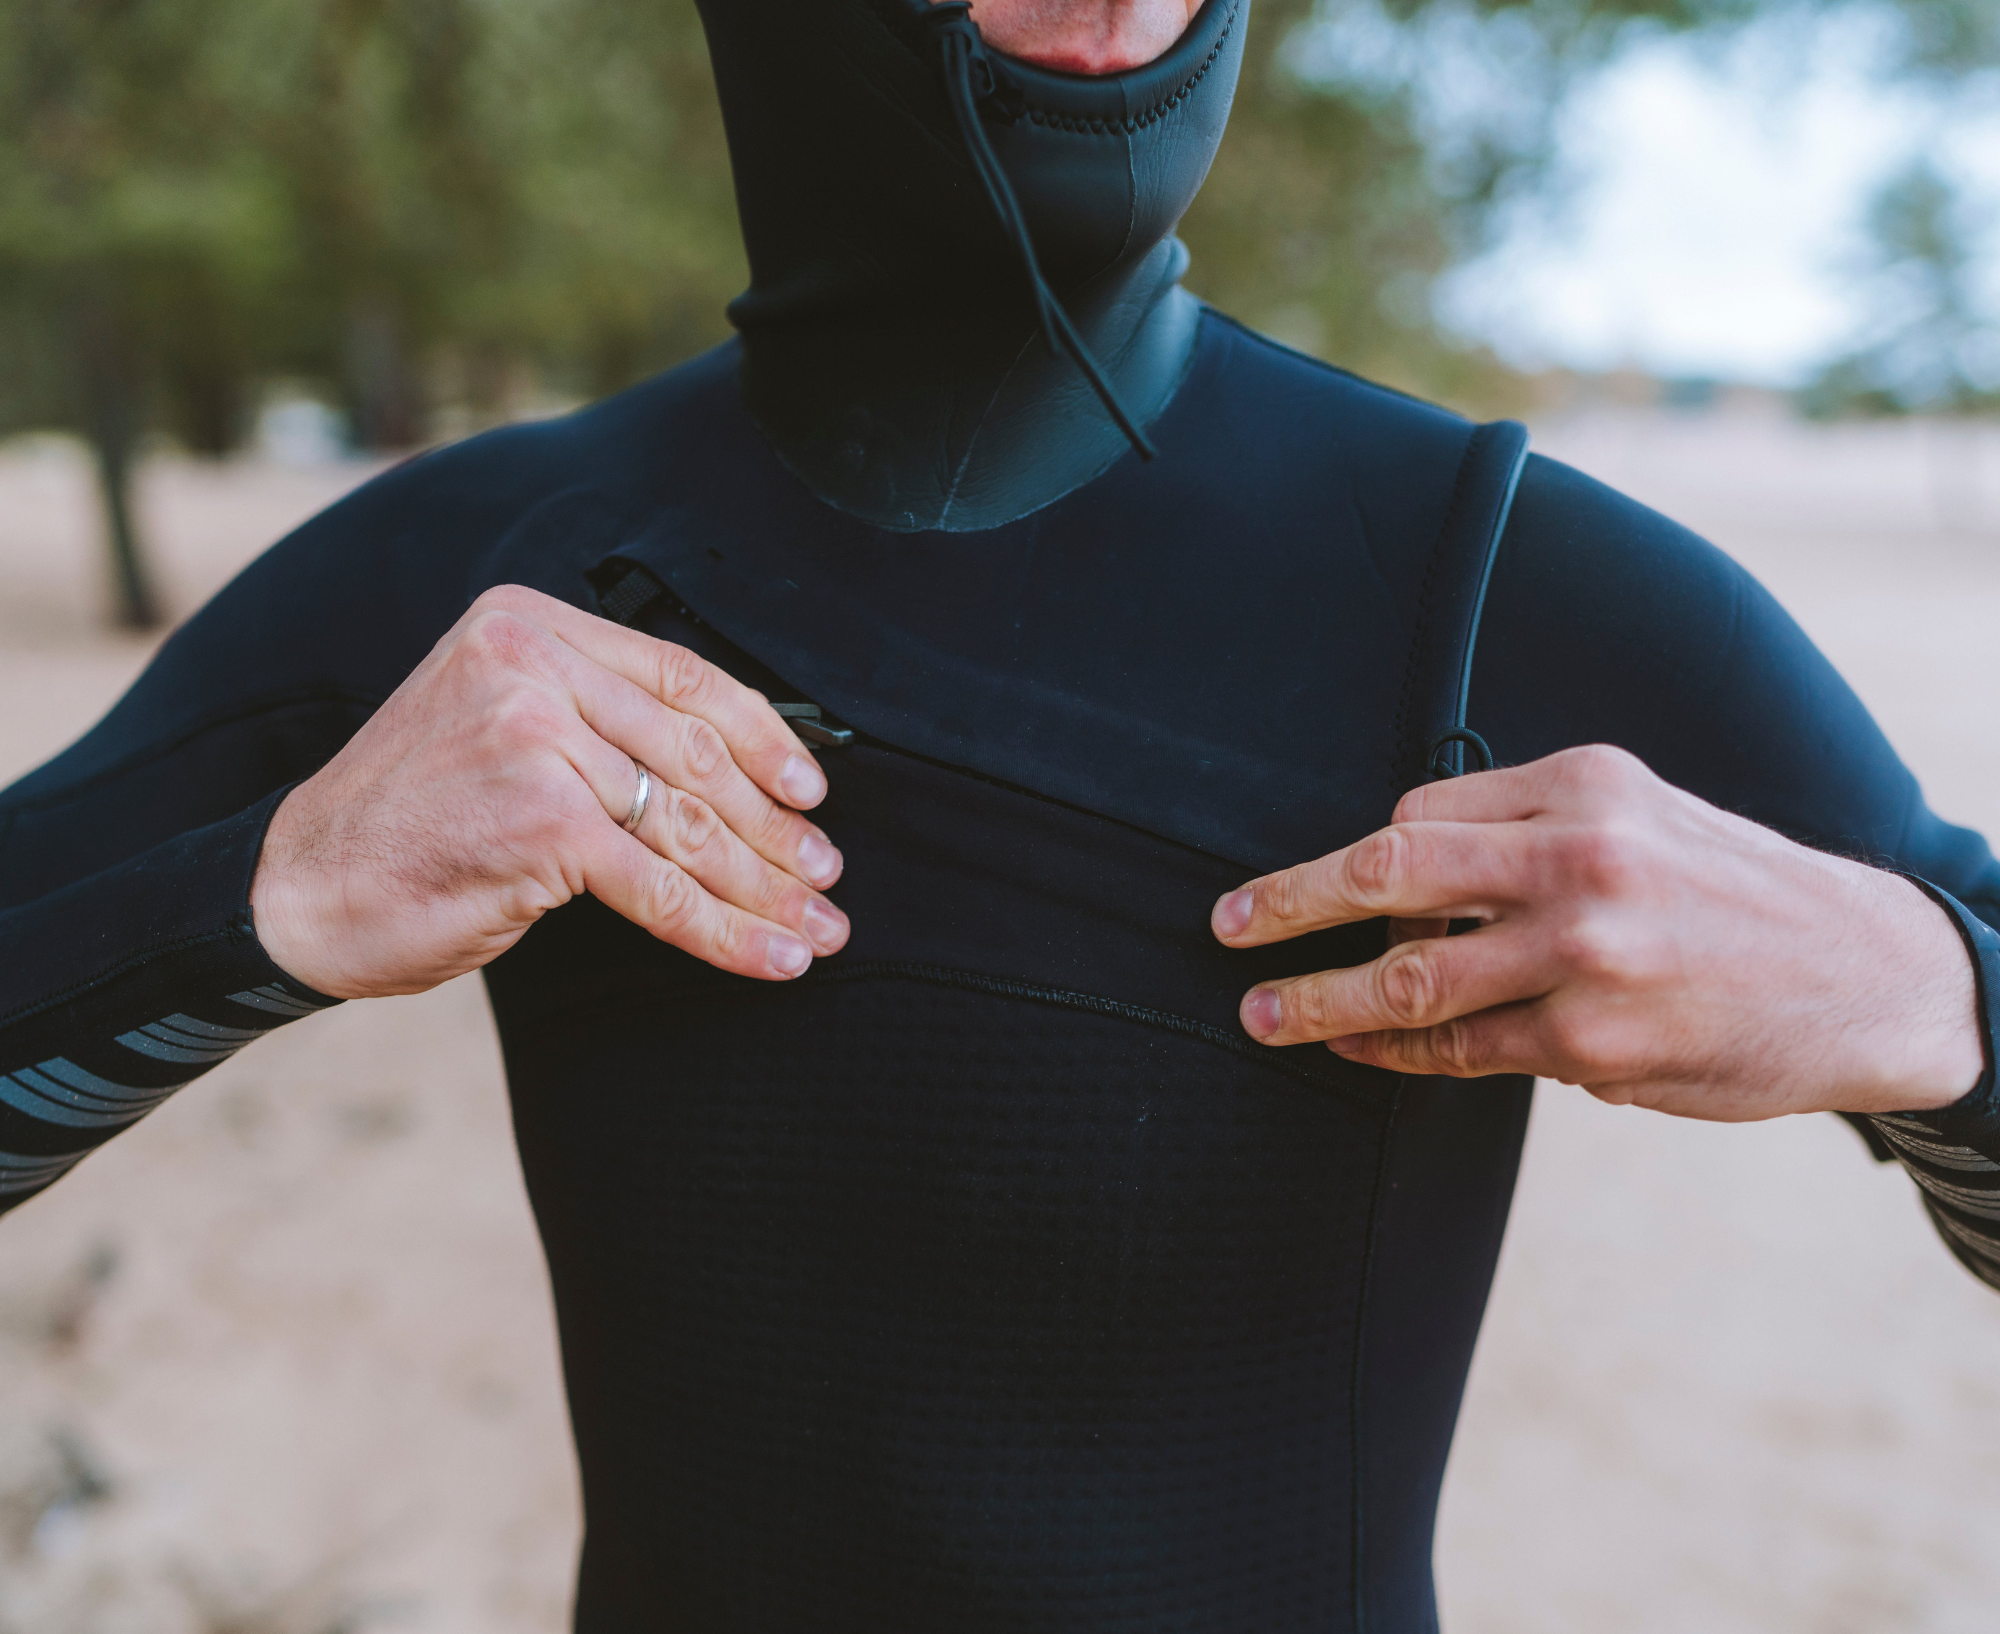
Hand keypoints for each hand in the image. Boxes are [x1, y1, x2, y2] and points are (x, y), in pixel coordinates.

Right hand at [251, 584, 847, 998]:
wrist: (298, 888)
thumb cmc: (412, 819)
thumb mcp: (497, 724)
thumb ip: (593, 719)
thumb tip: (728, 772)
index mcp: (531, 624)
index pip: (682, 674)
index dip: (762, 737)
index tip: (812, 791)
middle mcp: (534, 664)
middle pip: (694, 753)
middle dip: (774, 828)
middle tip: (827, 878)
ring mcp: (536, 736)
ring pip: (687, 823)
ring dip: (765, 885)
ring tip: (817, 927)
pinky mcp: (540, 819)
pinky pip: (659, 884)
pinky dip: (723, 929)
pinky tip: (771, 955)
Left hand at [1210, 745, 1981, 1120]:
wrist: (1868, 973)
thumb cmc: (1738, 892)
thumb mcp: (1643, 815)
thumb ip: (1527, 829)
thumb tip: (1405, 874)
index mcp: (1582, 784)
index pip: (1420, 811)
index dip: (1352, 860)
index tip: (1300, 887)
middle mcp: (1577, 856)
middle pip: (1388, 870)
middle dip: (1288, 902)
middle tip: (1227, 925)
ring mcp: (1582, 951)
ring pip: (1408, 979)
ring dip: (1319, 1001)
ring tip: (1264, 1014)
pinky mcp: (1593, 1038)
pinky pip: (1461, 1050)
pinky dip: (1395, 1055)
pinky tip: (1357, 1054)